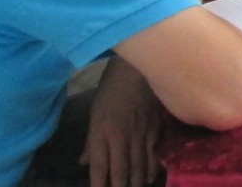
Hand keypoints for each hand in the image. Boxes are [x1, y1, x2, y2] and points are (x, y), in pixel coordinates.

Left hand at [82, 58, 161, 186]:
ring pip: (140, 164)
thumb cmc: (112, 87)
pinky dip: (154, 165)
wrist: (136, 67)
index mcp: (102, 133)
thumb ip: (91, 141)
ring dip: (138, 181)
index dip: (99, 185)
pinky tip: (153, 173)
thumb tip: (84, 162)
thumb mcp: (94, 113)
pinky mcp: (157, 126)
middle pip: (121, 170)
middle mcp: (121, 137)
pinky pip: (156, 151)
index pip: (100, 167)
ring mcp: (141, 132)